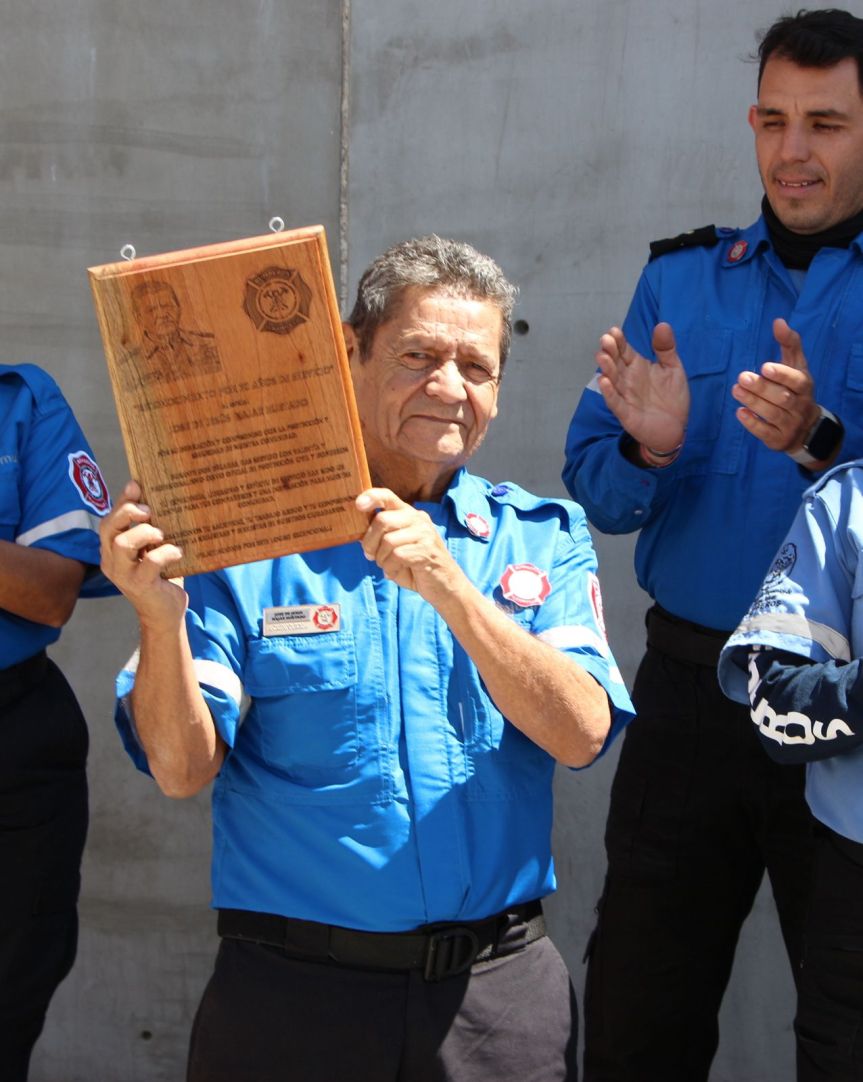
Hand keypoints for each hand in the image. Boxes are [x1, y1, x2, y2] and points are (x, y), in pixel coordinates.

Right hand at [99, 480, 185, 626]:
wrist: (166, 613)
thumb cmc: (161, 576)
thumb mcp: (153, 549)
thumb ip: (150, 529)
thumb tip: (157, 499)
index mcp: (112, 550)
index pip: (109, 520)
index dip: (121, 501)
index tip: (136, 485)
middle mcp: (111, 561)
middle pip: (108, 528)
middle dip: (127, 512)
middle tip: (149, 512)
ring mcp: (123, 574)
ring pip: (122, 543)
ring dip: (144, 533)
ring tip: (162, 534)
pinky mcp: (140, 585)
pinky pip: (149, 562)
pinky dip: (166, 553)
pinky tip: (178, 552)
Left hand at [355, 488, 465, 603]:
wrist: (444, 586)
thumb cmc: (415, 566)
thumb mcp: (396, 547)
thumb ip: (382, 536)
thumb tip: (358, 533)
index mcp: (408, 514)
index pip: (388, 496)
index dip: (372, 497)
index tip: (358, 505)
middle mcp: (418, 519)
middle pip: (382, 520)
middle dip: (369, 541)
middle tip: (370, 555)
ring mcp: (424, 534)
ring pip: (388, 541)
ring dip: (381, 559)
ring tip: (388, 566)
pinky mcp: (426, 550)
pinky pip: (397, 556)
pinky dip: (390, 568)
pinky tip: (395, 572)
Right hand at [595, 323, 688, 450]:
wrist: (676, 428)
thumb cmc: (672, 398)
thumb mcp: (673, 368)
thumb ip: (666, 348)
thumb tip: (662, 324)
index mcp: (637, 367)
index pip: (624, 351)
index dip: (619, 341)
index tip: (614, 330)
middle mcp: (628, 380)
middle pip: (615, 363)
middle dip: (610, 352)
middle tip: (606, 340)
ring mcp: (626, 397)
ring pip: (613, 381)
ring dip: (606, 369)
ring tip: (602, 357)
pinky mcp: (627, 415)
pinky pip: (616, 403)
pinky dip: (609, 393)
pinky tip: (604, 382)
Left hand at [731, 318, 819, 451]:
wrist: (807, 428)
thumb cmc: (795, 390)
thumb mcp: (796, 366)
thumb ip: (789, 344)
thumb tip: (778, 321)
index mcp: (804, 386)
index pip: (796, 380)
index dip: (782, 374)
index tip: (765, 367)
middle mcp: (800, 406)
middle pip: (782, 398)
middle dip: (761, 388)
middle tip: (742, 377)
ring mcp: (790, 425)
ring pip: (772, 415)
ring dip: (753, 402)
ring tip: (736, 390)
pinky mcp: (778, 439)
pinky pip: (765, 433)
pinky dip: (752, 423)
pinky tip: (740, 412)